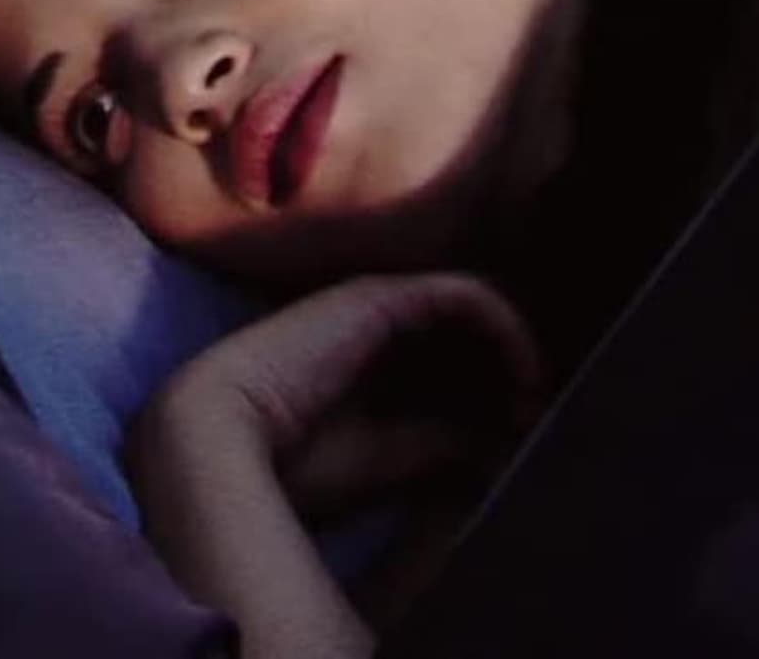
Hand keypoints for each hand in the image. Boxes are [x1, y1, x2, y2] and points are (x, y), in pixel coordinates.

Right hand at [128, 274, 542, 656]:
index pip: (454, 362)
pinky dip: (506, 328)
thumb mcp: (393, 460)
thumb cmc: (293, 463)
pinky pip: (465, 294)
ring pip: (471, 308)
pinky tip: (525, 371)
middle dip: (512, 366)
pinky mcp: (383, 295)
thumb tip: (505, 441)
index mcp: (371, 366)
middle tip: (539, 410)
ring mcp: (376, 303)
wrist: (219, 440)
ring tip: (535, 393)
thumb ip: (447, 443)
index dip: (498, 389)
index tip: (525, 431)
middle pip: (468, 332)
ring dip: (516, 348)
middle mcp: (375, 326)